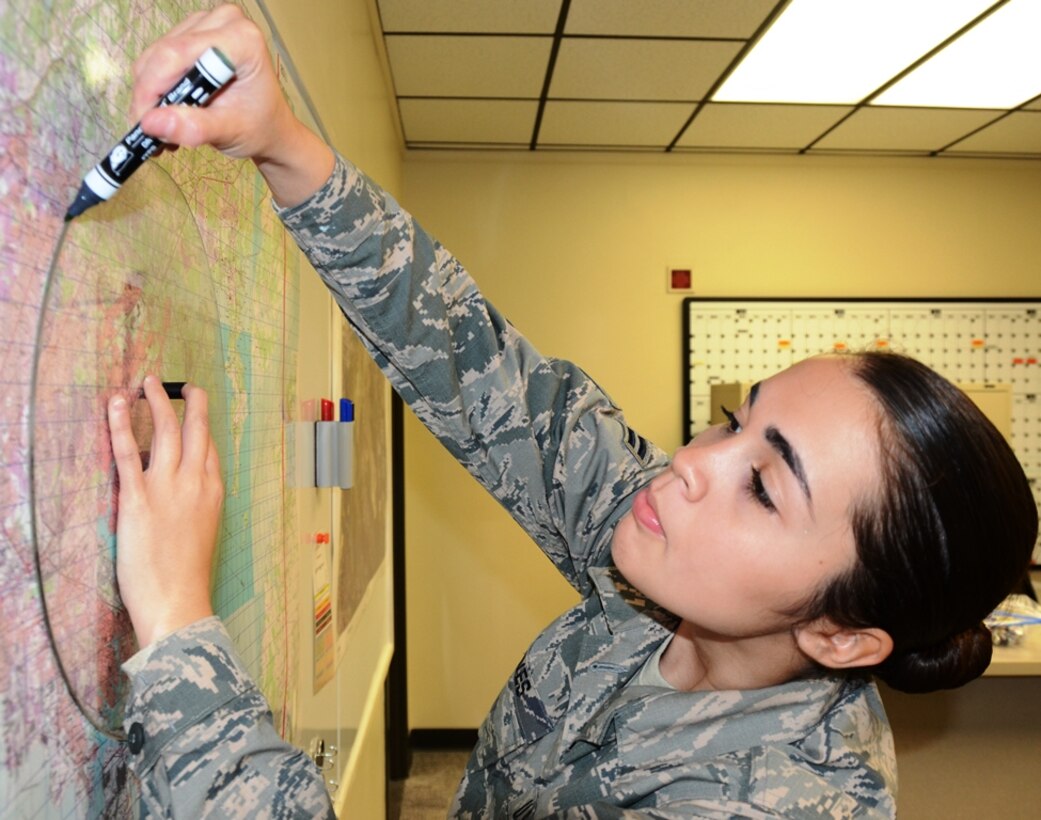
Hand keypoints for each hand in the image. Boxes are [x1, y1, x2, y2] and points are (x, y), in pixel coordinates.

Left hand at [108, 376, 223, 647]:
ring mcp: (168, 488)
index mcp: (213, 494)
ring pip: (166, 432)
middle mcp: (195, 483)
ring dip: (157, 402)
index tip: (196, 413)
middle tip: (185, 386)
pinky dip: (121, 424)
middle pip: (196, 432)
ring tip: (149, 382)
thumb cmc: (189, 577)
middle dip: (191, 404)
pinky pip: (128, 453)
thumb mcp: (203, 535)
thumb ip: (197, 508)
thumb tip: (183, 495)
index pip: (210, 450)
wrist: (178, 600)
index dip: (203, 429)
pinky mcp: (137, 498)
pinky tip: (117, 403)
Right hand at [130, 3, 333, 206]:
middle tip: (151, 132)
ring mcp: (205, 23)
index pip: (178, 54)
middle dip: (150, 96)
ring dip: (151, 95)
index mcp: (241, 39)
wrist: (268, 127)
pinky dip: (155, 88)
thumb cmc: (258, 127)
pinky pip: (157, 58)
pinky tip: (167, 112)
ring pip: (154, 56)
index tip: (145, 124)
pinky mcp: (191, 33)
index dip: (153, 88)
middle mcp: (223, 21)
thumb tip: (151, 123)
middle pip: (163, 53)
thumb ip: (195, 127)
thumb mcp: (230, 132)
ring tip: (163, 128)